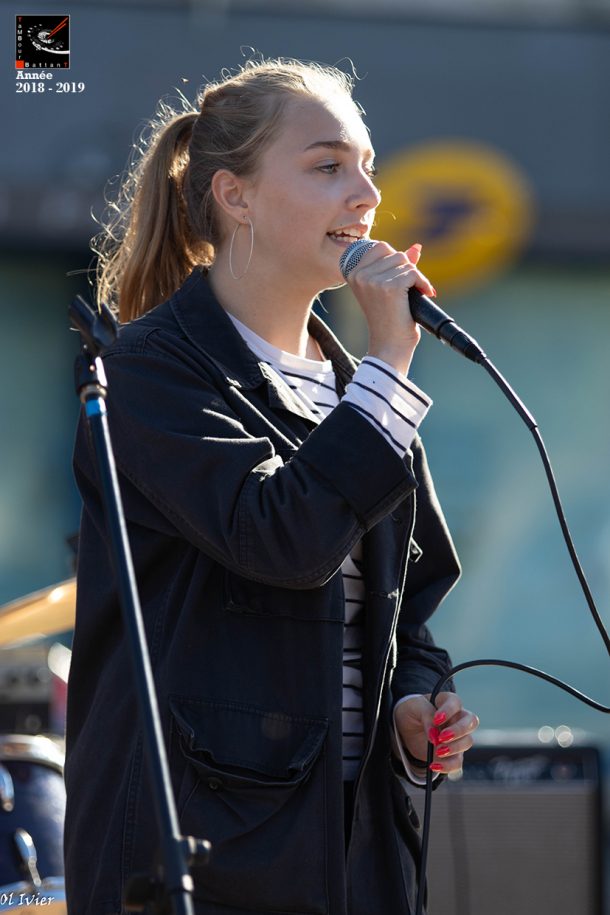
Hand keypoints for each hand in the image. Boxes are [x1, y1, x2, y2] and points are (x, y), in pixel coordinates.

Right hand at [346, 241, 435, 375]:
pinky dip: (423, 284)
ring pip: (406, 262)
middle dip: (407, 270)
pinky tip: (422, 295)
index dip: (396, 261)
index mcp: (353, 273)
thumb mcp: (388, 288)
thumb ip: (398, 266)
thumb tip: (416, 247)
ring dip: (415, 278)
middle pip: (396, 254)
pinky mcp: (390, 288)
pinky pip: (414, 273)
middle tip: (407, 290)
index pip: (380, 247)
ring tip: (412, 295)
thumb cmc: (389, 320)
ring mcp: (373, 281)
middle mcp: (360, 275)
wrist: (389, 346)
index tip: (398, 281)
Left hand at [394, 692, 478, 775]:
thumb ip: (426, 716)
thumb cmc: (412, 711)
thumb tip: (434, 735)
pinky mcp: (453, 753)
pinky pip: (458, 762)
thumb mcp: (414, 707)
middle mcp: (457, 718)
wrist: (406, 728)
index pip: (455, 702)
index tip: (437, 719)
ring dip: (454, 748)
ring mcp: (457, 736)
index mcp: (447, 701)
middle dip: (458, 731)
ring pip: (467, 741)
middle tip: (442, 737)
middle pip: (471, 721)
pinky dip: (448, 766)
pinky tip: (434, 765)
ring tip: (437, 751)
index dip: (449, 710)